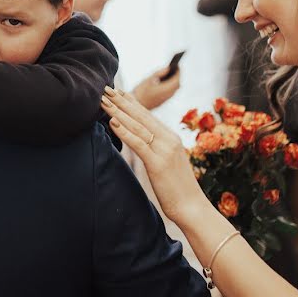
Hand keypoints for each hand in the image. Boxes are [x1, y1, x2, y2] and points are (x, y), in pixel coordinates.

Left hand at [100, 87, 207, 225]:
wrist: (193, 208)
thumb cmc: (178, 189)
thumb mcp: (167, 163)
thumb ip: (156, 150)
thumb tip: (142, 143)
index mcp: (171, 138)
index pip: (148, 116)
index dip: (132, 103)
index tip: (119, 92)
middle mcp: (169, 140)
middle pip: (141, 116)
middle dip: (122, 102)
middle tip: (106, 88)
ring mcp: (164, 150)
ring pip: (137, 126)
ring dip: (118, 112)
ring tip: (104, 101)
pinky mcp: (158, 163)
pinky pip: (138, 143)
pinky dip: (124, 131)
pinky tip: (112, 122)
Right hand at [132, 67, 180, 109]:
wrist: (135, 106)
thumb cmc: (140, 92)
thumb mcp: (149, 79)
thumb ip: (159, 73)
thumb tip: (168, 68)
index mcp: (167, 89)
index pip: (177, 79)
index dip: (178, 72)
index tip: (177, 65)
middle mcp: (168, 95)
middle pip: (177, 84)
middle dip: (176, 76)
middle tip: (173, 68)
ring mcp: (166, 99)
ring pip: (173, 89)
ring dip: (173, 81)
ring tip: (169, 74)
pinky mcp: (162, 101)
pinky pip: (170, 92)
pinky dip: (169, 86)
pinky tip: (164, 82)